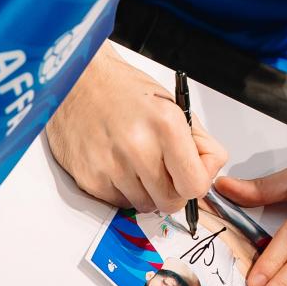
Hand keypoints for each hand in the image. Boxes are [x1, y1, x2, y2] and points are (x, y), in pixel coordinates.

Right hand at [45, 50, 227, 213]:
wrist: (78, 79)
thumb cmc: (124, 89)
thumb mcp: (172, 104)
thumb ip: (196, 141)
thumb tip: (208, 171)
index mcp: (165, 125)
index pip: (196, 184)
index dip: (198, 183)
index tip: (192, 174)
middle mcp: (138, 147)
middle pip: (171, 202)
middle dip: (173, 190)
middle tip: (166, 171)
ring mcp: (110, 166)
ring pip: (145, 205)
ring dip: (147, 191)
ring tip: (138, 162)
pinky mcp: (89, 178)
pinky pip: (119, 202)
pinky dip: (123, 189)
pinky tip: (118, 164)